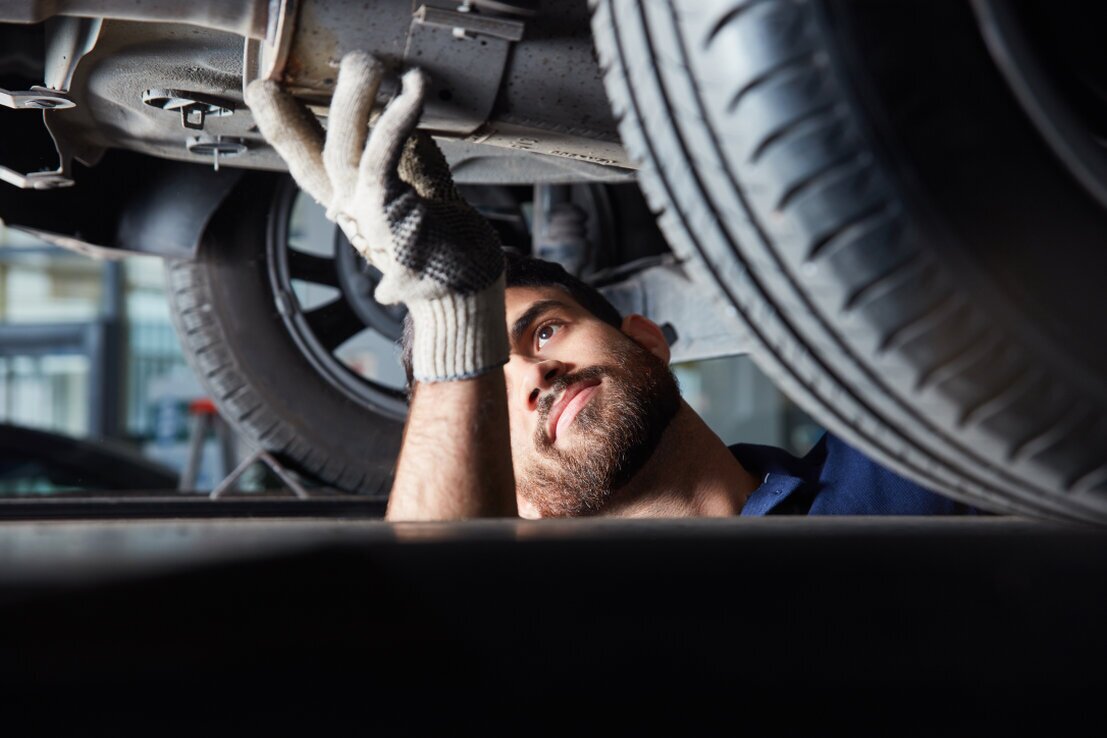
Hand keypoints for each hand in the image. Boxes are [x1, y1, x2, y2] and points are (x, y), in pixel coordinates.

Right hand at [244, 53, 506, 381]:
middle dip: (293, 114)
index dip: (286, 129)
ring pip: (342, 148)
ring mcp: (366, 216)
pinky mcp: (389, 214)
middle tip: (292, 75)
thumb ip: (415, 164)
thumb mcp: (428, 198)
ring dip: (353, 100)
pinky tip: (411, 90)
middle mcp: (351, 213)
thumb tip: (412, 129)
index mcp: (354, 208)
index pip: (310, 164)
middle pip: (313, 156)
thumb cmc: (452, 251)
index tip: (264, 92)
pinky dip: (395, 119)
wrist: (466, 295)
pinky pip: (382, 156)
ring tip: (366, 62)